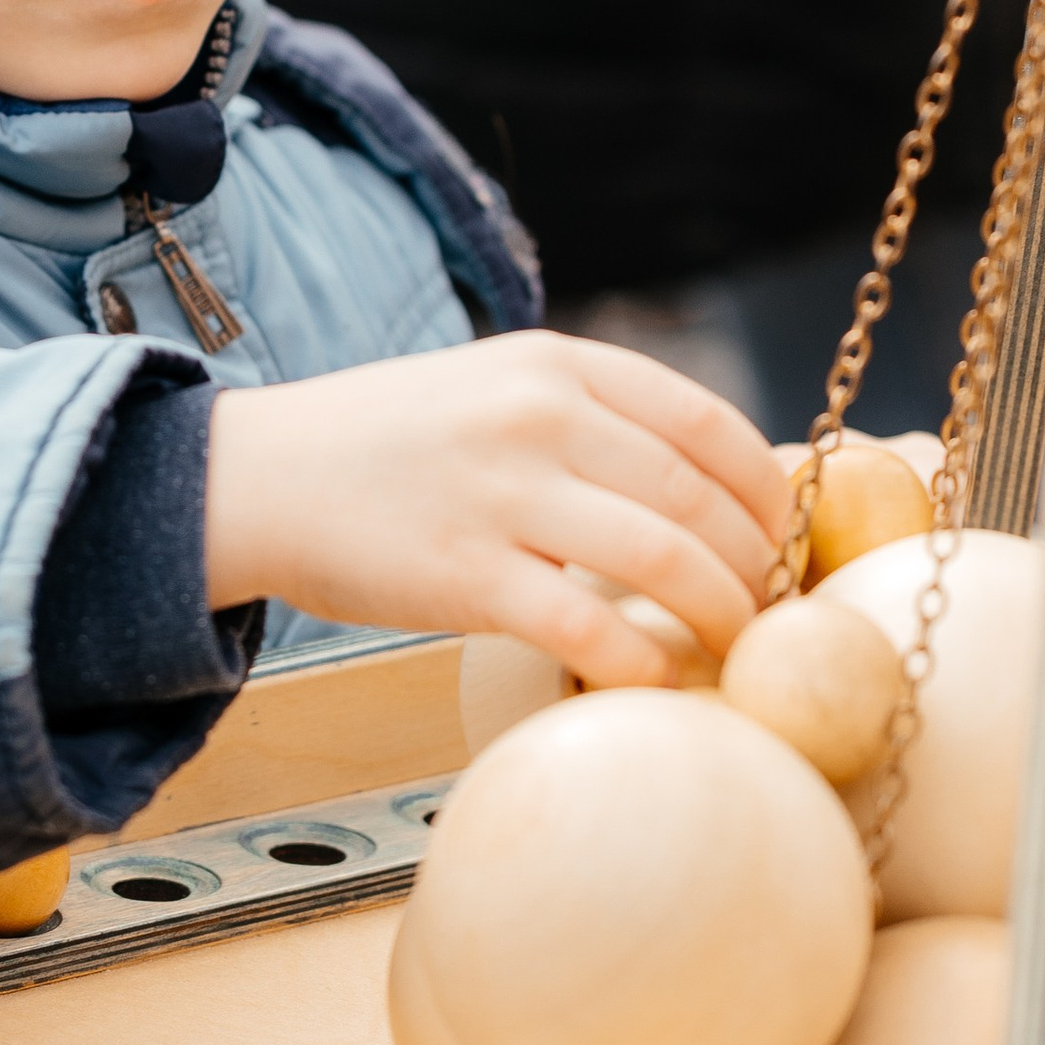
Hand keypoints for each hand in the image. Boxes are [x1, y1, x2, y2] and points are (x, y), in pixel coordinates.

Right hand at [203, 333, 792, 687]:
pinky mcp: (465, 575)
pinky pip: (590, 626)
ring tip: (735, 650)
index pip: (707, 420)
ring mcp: (502, 494)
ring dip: (722, 615)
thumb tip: (705, 488)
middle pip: (699, 496)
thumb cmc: (384, 446)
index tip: (787, 538)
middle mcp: (539, 416)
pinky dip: (645, 661)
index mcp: (556, 364)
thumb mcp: (493, 388)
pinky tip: (662, 681)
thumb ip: (588, 419)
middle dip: (756, 565)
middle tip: (772, 612)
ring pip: (664, 558)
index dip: (769, 489)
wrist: (257, 477)